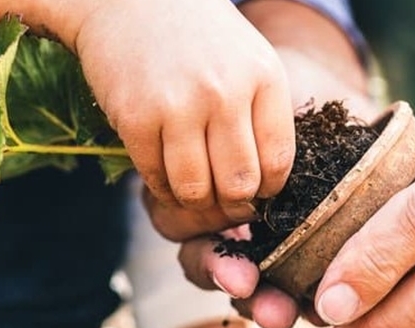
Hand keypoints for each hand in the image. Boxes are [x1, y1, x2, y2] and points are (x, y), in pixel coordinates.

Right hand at [71, 0, 295, 222]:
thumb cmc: (198, 36)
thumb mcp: (249, 59)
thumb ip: (263, 112)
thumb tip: (269, 182)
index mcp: (262, 77)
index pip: (278, 161)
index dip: (269, 189)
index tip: (258, 190)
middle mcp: (225, 92)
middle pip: (239, 184)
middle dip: (234, 205)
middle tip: (225, 203)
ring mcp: (178, 106)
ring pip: (195, 190)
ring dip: (195, 202)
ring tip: (194, 192)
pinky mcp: (136, 118)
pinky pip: (155, 178)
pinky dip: (162, 187)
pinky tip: (166, 176)